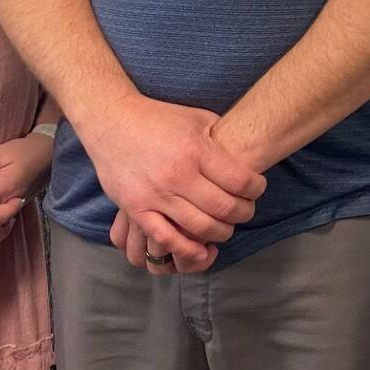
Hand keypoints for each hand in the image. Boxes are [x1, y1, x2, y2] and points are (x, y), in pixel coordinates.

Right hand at [79, 95, 265, 271]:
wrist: (111, 120)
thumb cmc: (158, 118)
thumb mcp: (197, 118)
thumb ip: (220, 139)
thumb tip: (245, 157)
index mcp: (196, 150)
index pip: (240, 180)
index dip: (256, 189)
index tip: (257, 189)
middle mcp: (178, 175)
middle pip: (225, 207)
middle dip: (244, 213)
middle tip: (246, 211)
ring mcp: (156, 194)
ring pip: (200, 227)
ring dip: (221, 232)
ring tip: (225, 227)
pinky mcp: (136, 208)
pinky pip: (166, 237)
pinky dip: (188, 249)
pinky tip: (202, 250)